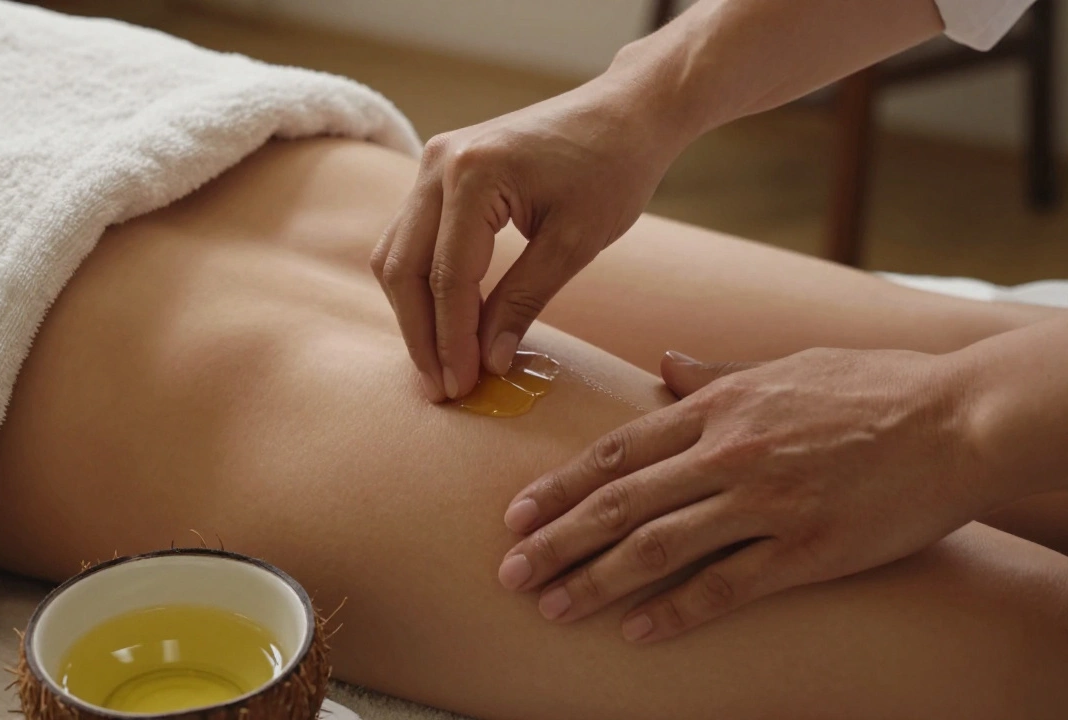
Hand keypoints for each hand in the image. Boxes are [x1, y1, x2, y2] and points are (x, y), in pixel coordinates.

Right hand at [369, 71, 689, 400]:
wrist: (623, 112)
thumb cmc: (612, 170)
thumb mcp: (575, 243)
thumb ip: (524, 301)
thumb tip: (487, 363)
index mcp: (473, 174)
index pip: (447, 276)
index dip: (451, 340)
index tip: (462, 388)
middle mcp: (438, 163)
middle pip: (403, 267)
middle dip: (420, 335)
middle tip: (442, 389)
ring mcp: (431, 163)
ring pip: (396, 255)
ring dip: (413, 313)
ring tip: (439, 365)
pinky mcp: (437, 172)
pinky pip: (410, 238)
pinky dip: (420, 284)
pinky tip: (441, 323)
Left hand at [498, 348, 1007, 642]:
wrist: (959, 417)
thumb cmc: (872, 386)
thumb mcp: (785, 365)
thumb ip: (714, 371)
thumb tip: (661, 364)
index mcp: (719, 405)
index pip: (617, 449)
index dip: (561, 485)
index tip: (517, 512)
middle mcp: (729, 452)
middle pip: (622, 502)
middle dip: (558, 540)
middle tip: (510, 571)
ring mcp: (766, 502)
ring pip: (661, 547)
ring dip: (598, 581)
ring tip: (553, 607)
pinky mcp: (808, 548)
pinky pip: (728, 586)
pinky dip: (677, 611)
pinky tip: (637, 632)